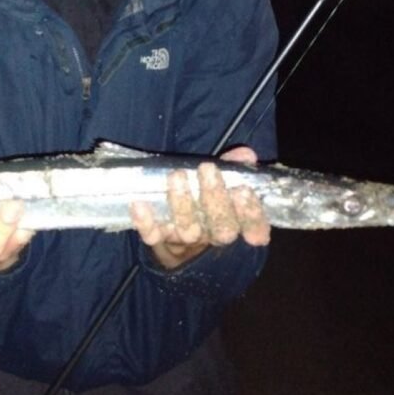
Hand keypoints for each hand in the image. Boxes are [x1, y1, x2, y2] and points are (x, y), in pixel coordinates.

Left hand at [130, 146, 270, 269]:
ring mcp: (187, 239)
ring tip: (177, 176)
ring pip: (188, 229)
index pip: (253, 225)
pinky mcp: (162, 240)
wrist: (178, 238)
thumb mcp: (224, 181)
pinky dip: (146, 222)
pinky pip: (153, 235)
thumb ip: (235, 168)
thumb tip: (246, 154)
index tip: (244, 191)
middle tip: (208, 170)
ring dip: (183, 203)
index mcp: (237, 222)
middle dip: (215, 198)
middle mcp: (215, 234)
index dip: (251, 213)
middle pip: (222, 226)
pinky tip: (139, 204)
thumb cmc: (208, 200)